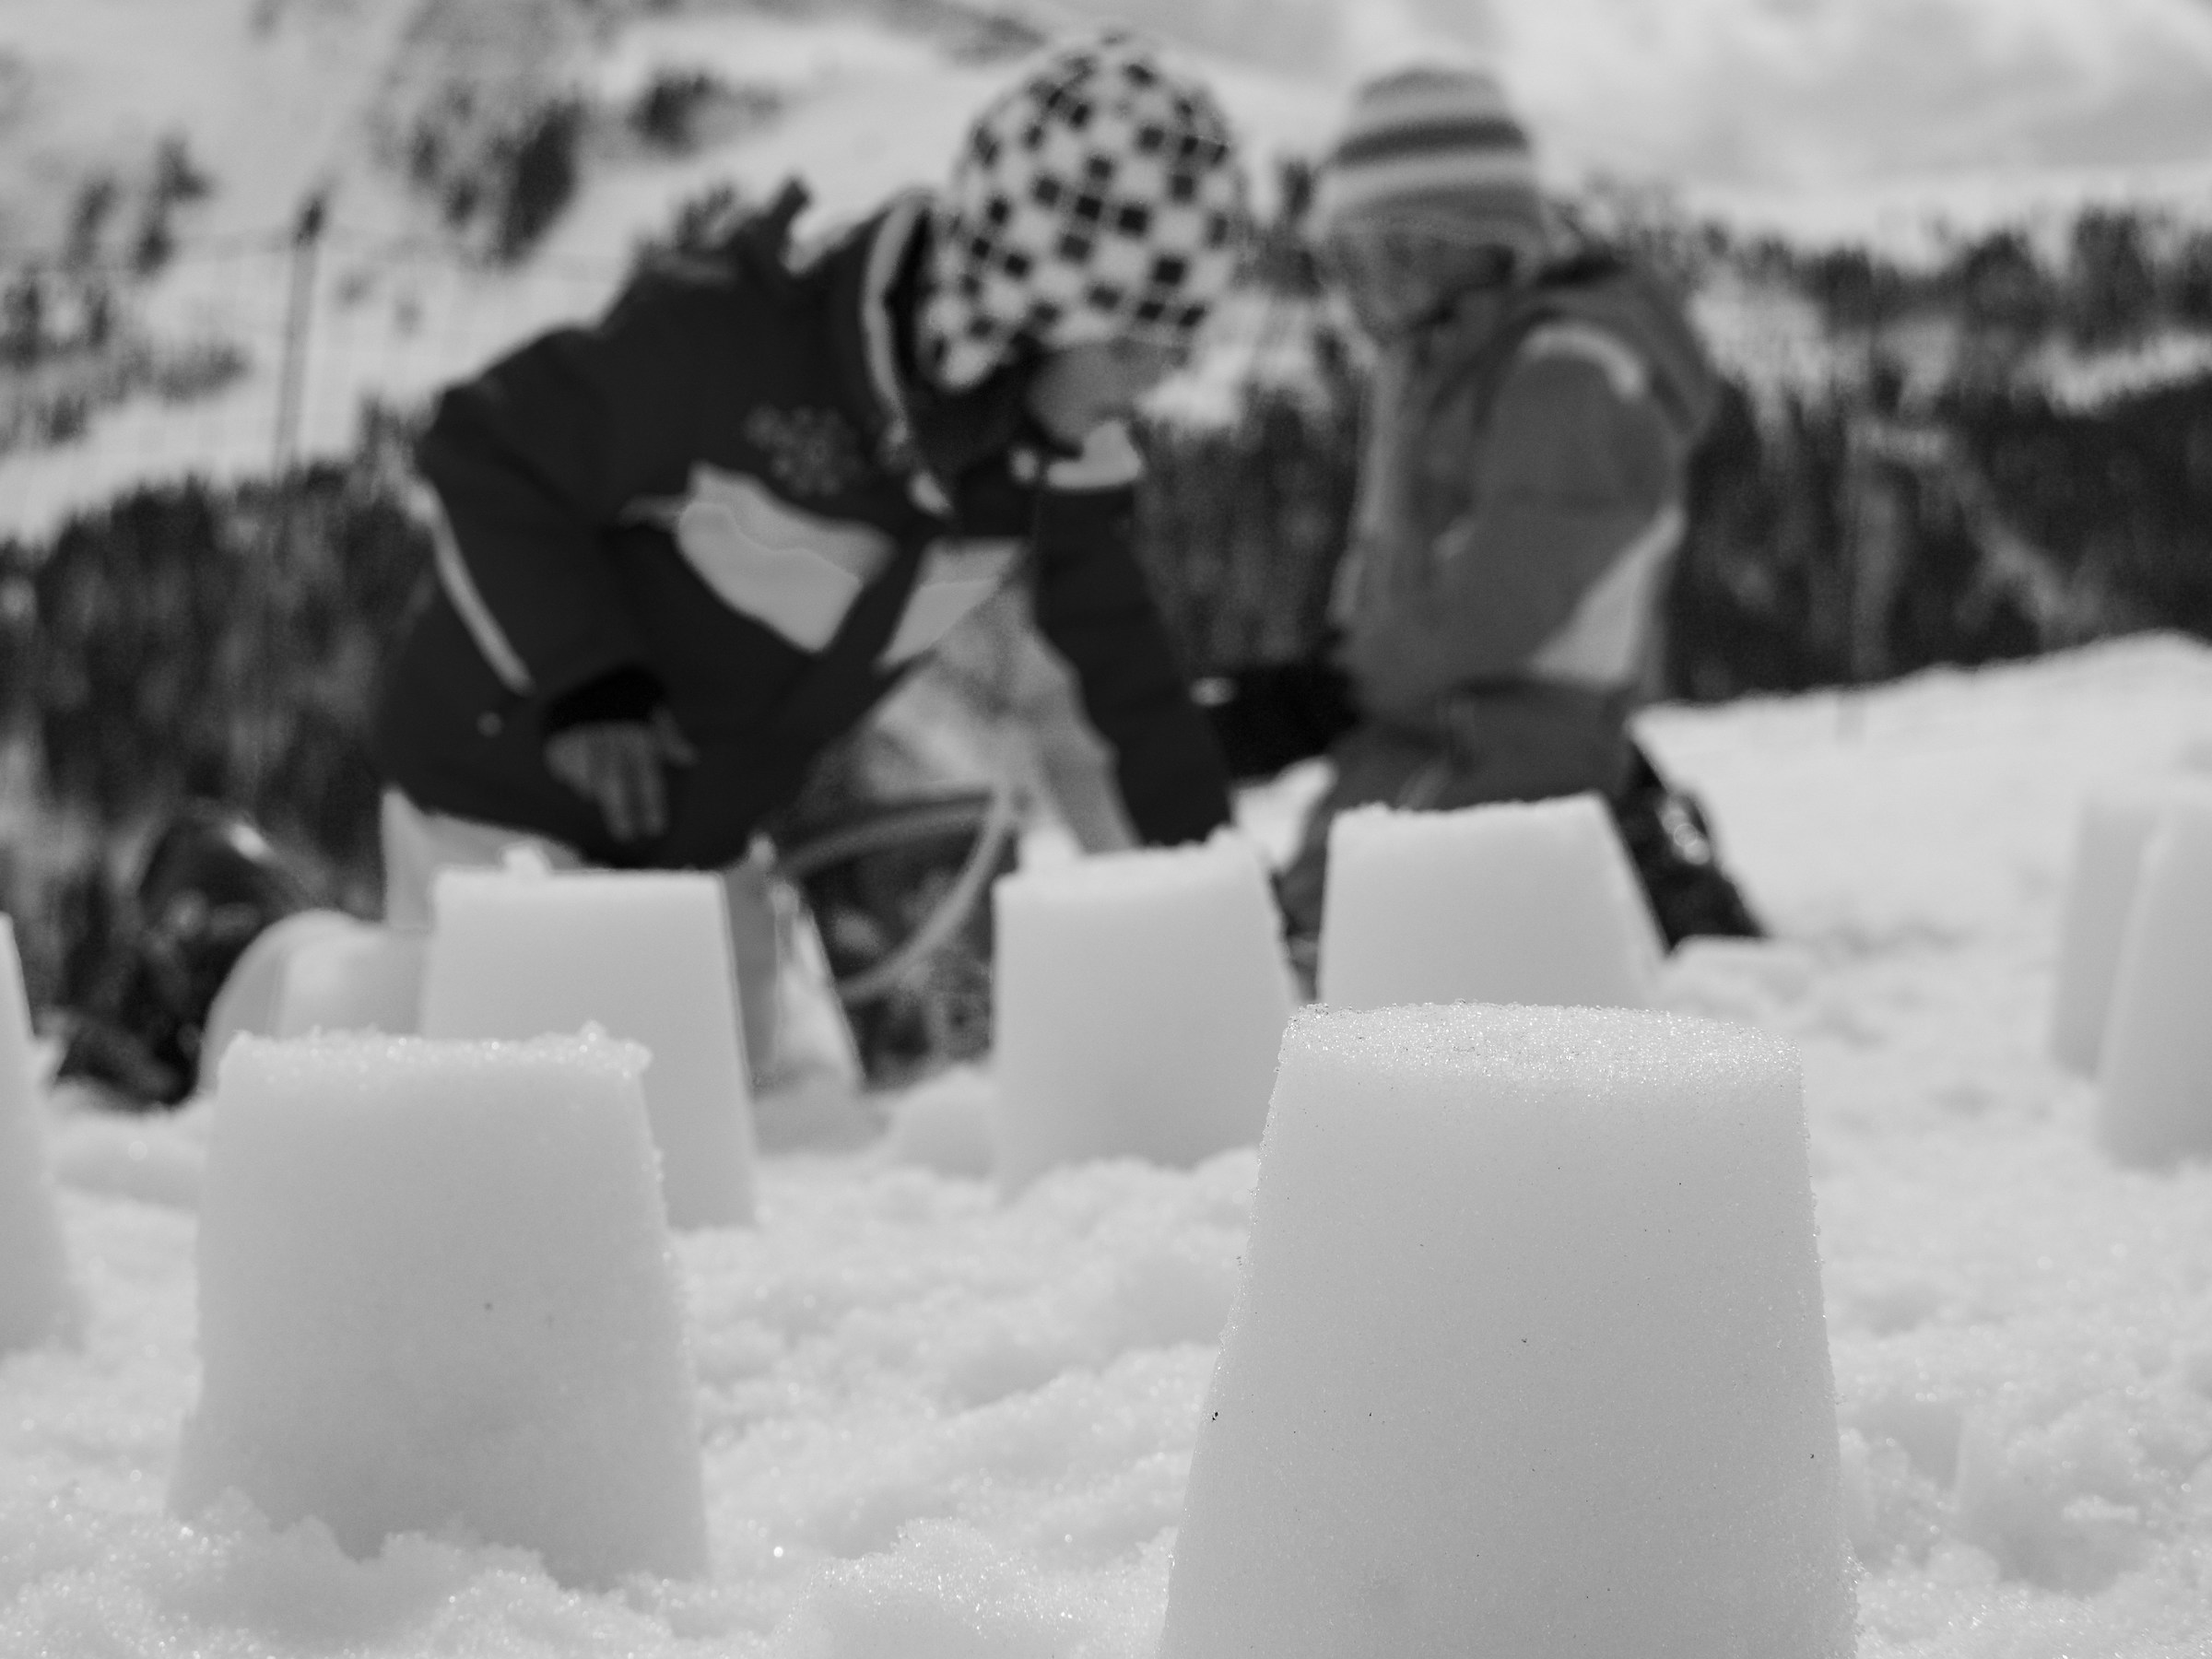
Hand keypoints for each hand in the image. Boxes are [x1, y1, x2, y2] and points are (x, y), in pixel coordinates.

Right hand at [543, 707, 696, 842]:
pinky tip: (575, 775)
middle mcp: (610, 738)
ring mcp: (582, 736)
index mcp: (637, 734)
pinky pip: (562, 764)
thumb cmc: (629, 693)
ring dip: (591, 790)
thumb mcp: (654, 710)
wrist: (592, 669)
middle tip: (625, 835)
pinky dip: (569, 773)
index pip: (646, 776)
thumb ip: (669, 736)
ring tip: (595, 795)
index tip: (655, 829)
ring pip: (585, 778)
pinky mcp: (559, 734)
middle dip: (620, 812)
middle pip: (613, 784)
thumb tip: (690, 757)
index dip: (651, 804)